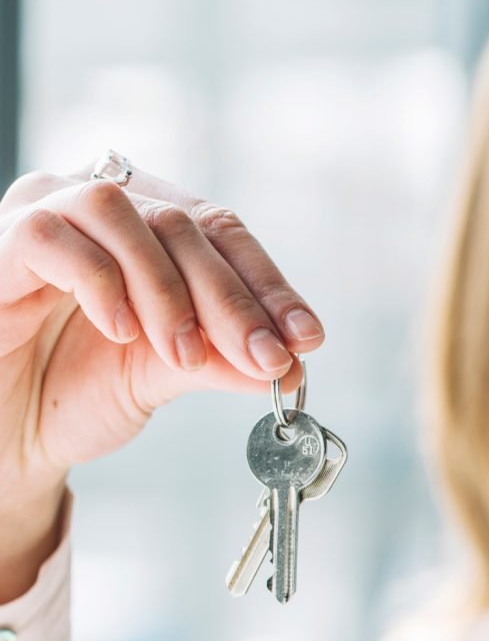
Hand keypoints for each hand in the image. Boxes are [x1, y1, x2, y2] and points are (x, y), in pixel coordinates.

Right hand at [0, 161, 323, 512]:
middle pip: (183, 223)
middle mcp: (100, 204)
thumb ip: (222, 357)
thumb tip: (295, 363)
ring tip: (185, 355)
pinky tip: (120, 331)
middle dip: (233, 298)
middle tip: (267, 357)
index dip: (269, 284)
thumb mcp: (164, 374)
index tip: (307, 338)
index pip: (222, 232)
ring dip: (168, 289)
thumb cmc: (73, 392)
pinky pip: (51, 234)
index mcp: (147, 224)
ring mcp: (44, 212)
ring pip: (124, 214)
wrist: (1, 436)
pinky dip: (99, 281)